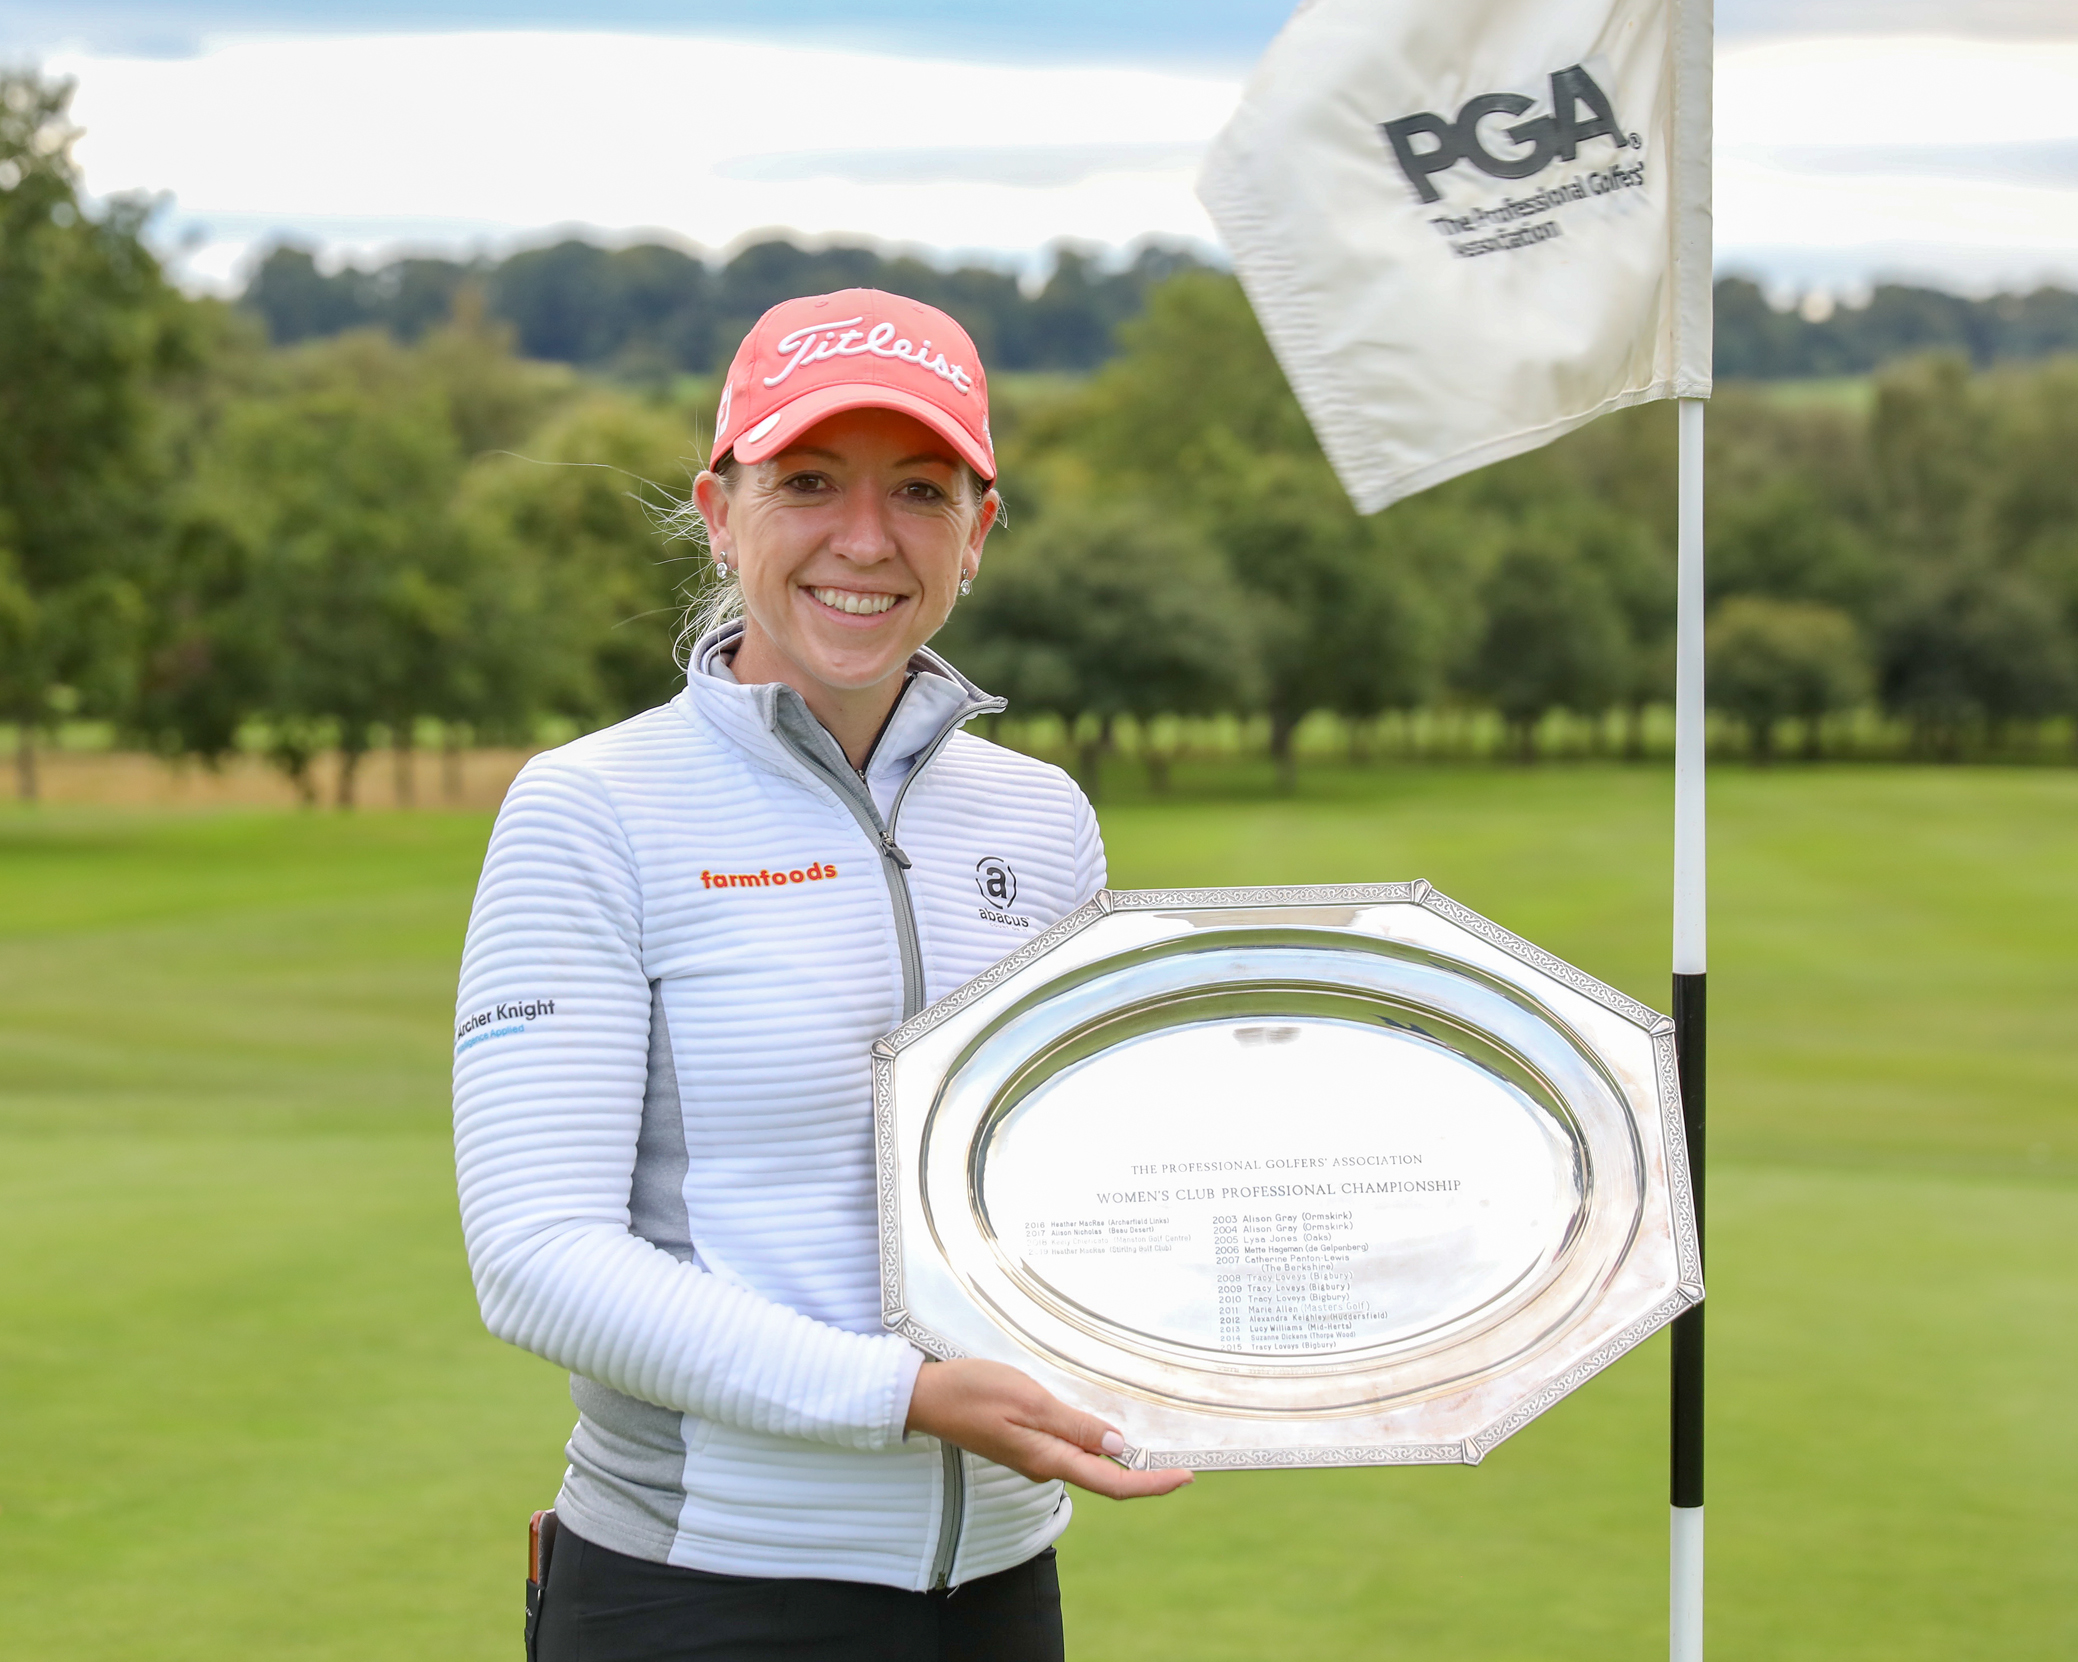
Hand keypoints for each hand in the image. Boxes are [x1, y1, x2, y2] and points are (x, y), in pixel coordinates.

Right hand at [904, 1358, 1193, 1500]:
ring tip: (1154, 1440)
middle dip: (1144, 1472)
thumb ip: (1074, 1425)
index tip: (1186, 1476)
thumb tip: (1118, 1446)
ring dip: (1121, 1456)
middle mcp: (1046, 1464)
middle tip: (1182, 1456)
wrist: (925, 1397)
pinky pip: (1071, 1447)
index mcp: (1049, 1459)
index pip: (1112, 1482)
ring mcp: (1035, 1454)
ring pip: (1089, 1461)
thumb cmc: (972, 1392)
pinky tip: (1106, 1425)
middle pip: (1105, 1476)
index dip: (1151, 1484)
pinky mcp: (1026, 1441)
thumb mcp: (1029, 1402)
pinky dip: (1096, 1440)